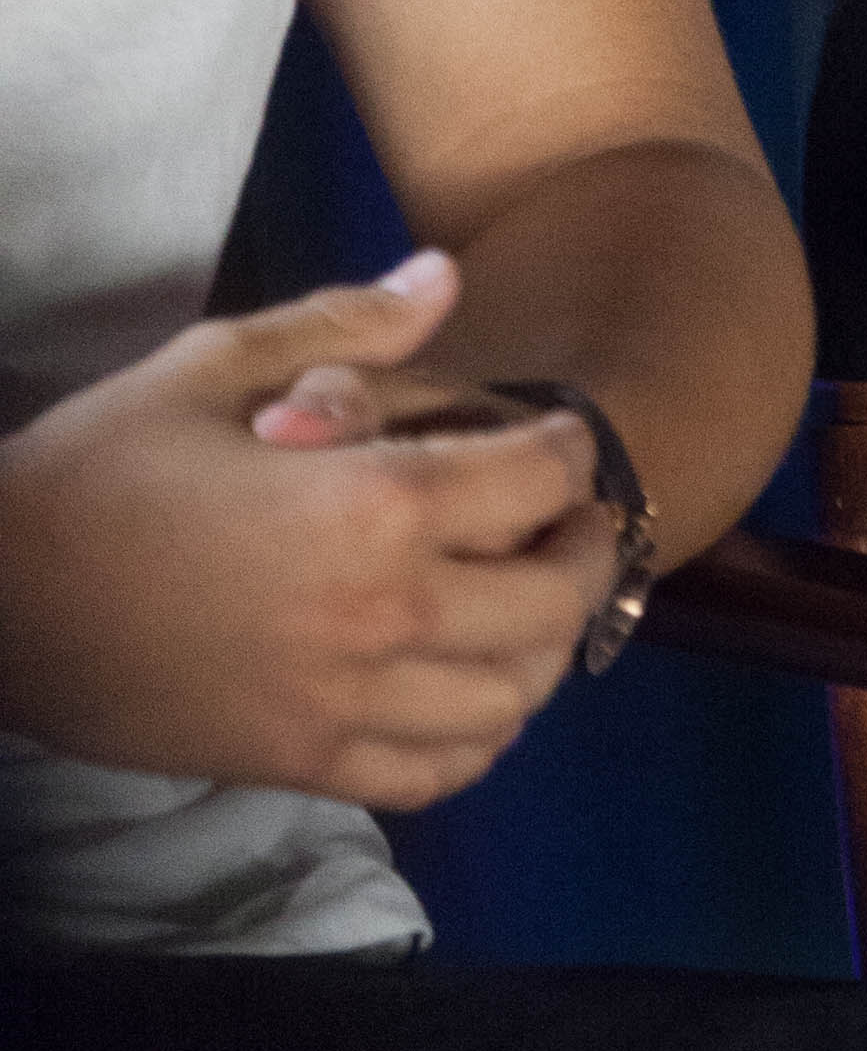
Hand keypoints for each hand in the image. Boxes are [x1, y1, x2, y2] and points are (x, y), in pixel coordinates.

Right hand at [0, 256, 615, 806]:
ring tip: (528, 606)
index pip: (540, 479)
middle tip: (570, 525)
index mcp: (373, 503)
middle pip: (554, 598)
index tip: (558, 444)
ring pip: (513, 697)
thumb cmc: (97, 470)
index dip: (568, 451)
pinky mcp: (306, 762)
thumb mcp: (210, 365)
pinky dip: (479, 737)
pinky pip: (439, 771)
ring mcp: (349, 701)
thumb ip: (344, 326)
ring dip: (544, 650)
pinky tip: (469, 694)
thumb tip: (445, 278)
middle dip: (584, 552)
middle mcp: (385, 612)